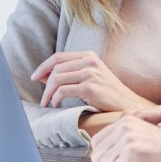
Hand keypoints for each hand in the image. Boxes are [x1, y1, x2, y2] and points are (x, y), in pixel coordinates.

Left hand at [30, 51, 152, 111]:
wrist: (126, 102)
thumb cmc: (106, 92)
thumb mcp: (89, 77)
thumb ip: (69, 74)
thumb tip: (41, 75)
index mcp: (89, 56)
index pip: (59, 56)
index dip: (43, 66)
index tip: (34, 77)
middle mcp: (90, 62)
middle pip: (56, 68)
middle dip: (45, 84)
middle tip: (43, 98)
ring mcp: (90, 73)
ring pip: (56, 79)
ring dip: (48, 93)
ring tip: (48, 103)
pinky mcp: (89, 87)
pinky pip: (62, 91)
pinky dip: (55, 99)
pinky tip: (57, 105)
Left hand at [91, 112, 160, 161]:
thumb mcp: (143, 135)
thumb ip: (121, 137)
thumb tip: (98, 151)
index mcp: (126, 120)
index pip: (97, 142)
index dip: (107, 156)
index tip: (122, 160)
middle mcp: (125, 126)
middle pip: (98, 156)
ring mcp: (127, 138)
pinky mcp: (132, 152)